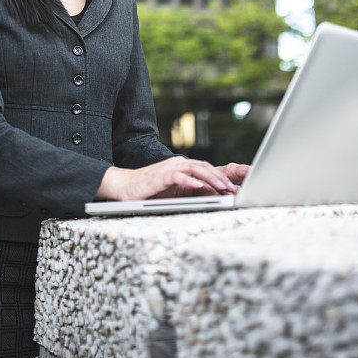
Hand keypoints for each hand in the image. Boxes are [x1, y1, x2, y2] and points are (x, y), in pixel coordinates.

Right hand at [94, 157, 239, 201]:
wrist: (125, 186)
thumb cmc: (148, 189)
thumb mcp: (172, 189)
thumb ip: (187, 187)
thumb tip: (206, 192)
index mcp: (181, 167)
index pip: (205, 169)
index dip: (219, 176)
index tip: (231, 188)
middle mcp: (177, 164)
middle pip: (204, 167)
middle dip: (220, 177)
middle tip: (231, 188)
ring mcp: (169, 168)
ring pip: (195, 169)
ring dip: (210, 178)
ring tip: (222, 186)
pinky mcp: (161, 175)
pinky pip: (178, 176)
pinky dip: (190, 180)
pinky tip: (199, 186)